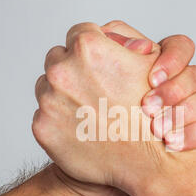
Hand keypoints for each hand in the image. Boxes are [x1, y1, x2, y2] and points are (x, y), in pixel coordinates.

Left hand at [33, 21, 195, 195]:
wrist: (146, 163)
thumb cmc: (153, 113)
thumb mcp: (150, 65)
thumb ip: (125, 40)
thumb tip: (106, 34)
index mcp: (88, 47)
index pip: (79, 33)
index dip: (93, 48)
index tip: (101, 64)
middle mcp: (62, 70)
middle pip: (58, 57)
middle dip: (73, 69)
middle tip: (96, 89)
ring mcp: (48, 100)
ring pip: (47, 85)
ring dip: (63, 93)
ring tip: (90, 110)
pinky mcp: (42, 127)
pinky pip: (45, 113)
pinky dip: (59, 119)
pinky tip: (83, 128)